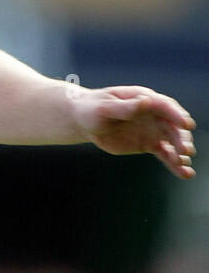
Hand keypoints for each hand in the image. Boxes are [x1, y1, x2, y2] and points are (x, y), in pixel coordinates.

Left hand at [72, 85, 195, 178]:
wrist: (85, 121)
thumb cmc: (93, 109)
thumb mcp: (105, 108)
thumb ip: (125, 107)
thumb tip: (146, 102)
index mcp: (144, 99)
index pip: (165, 106)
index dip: (177, 115)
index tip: (186, 125)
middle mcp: (153, 114)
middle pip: (173, 125)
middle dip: (181, 137)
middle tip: (186, 150)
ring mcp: (152, 129)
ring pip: (172, 141)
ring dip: (181, 152)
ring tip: (184, 163)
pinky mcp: (149, 144)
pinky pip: (165, 154)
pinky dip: (174, 163)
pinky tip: (184, 173)